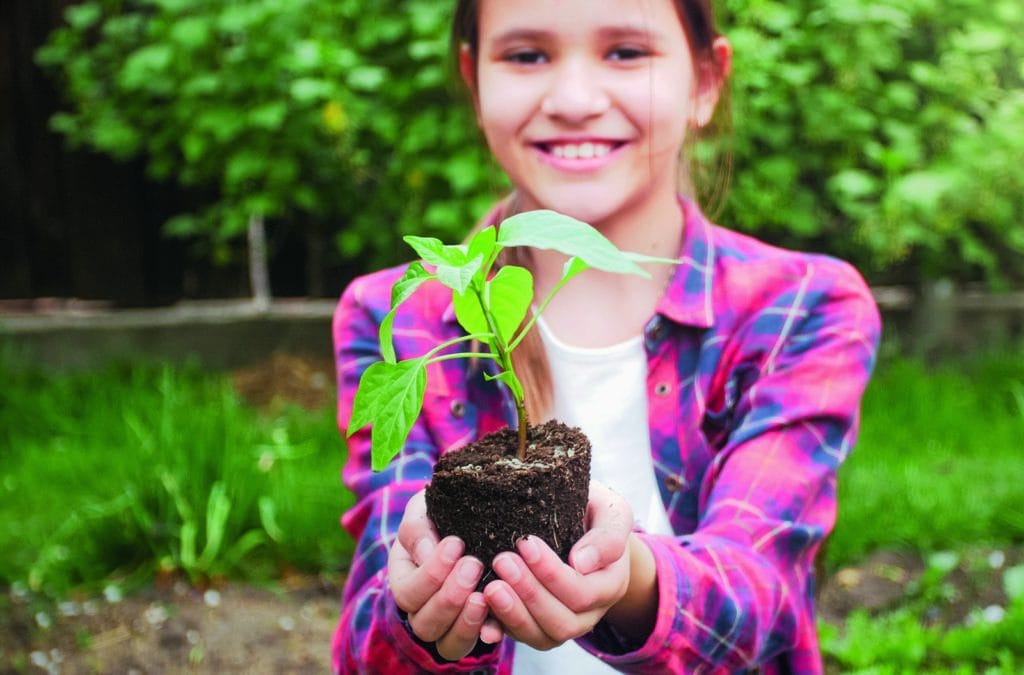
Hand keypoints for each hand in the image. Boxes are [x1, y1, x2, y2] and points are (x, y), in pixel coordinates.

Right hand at [388, 489, 502, 659]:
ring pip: (447, 642)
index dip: (430, 572)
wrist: (469, 527)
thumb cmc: (439, 518)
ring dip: (466, 621)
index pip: (408, 591)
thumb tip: (426, 551)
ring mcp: (446, 626)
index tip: (456, 543)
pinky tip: (496, 626)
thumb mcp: (423, 512)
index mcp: (403, 580)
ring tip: (484, 595)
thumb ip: (417, 527)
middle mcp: (420, 610)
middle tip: (473, 565)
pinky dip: (486, 636)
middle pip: (425, 622)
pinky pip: (474, 645)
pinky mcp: (471, 631)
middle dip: (449, 596)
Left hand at [482, 482, 633, 649]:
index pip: (582, 593)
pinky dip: (500, 629)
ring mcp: (562, 622)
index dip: (552, 573)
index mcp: (610, 585)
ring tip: (489, 587)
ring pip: (541, 636)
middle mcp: (589, 613)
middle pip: (562, 621)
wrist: (581, 521)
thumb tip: (581, 564)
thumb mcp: (610, 512)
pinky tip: (482, 617)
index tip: (526, 544)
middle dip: (529, 593)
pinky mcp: (536, 625)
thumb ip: (607, 536)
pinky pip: (520, 637)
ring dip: (513, 613)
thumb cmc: (594, 511)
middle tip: (502, 561)